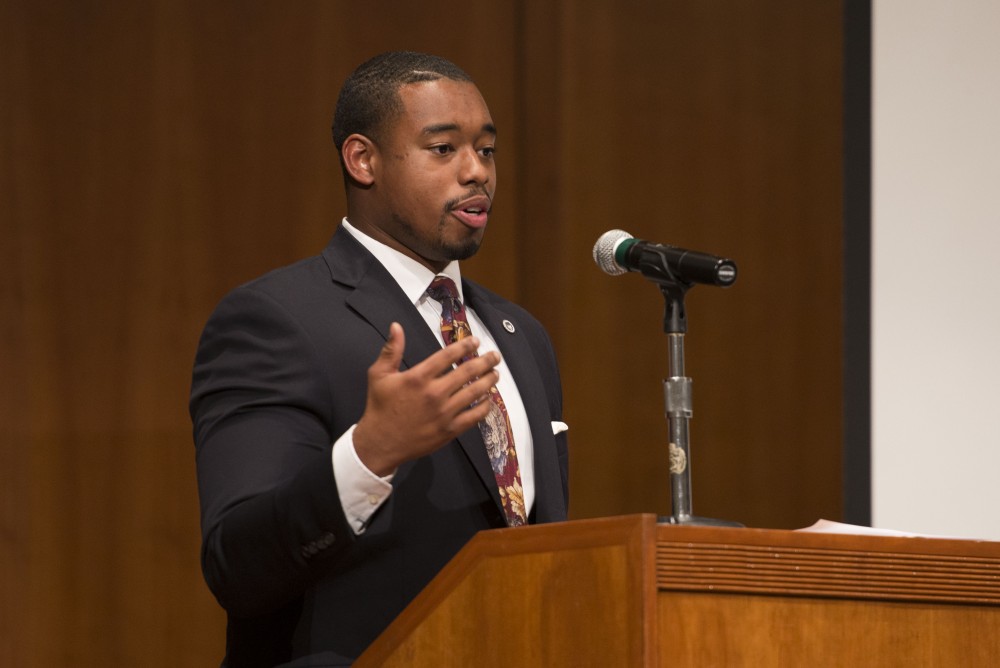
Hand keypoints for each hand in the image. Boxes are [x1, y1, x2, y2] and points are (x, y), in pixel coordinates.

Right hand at [353, 322, 499, 475]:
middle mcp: (435, 393)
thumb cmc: (380, 407)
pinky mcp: (450, 430)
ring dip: (489, 381)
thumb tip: (396, 326)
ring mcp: (445, 412)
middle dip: (485, 361)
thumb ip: (391, 350)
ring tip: (496, 374)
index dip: (465, 346)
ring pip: (475, 392)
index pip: (448, 355)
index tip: (475, 341)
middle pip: (468, 372)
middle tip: (495, 356)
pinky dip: (485, 406)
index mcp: (418, 377)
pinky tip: (489, 399)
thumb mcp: (379, 375)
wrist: (381, 443)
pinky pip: (475, 416)